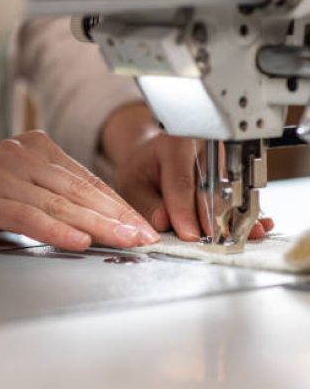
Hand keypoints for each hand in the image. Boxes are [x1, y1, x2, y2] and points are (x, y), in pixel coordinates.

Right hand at [0, 131, 158, 249]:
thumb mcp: (18, 183)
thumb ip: (50, 195)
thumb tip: (92, 221)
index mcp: (38, 150)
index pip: (86, 181)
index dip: (116, 205)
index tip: (140, 225)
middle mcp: (25, 156)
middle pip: (80, 190)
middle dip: (117, 216)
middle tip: (145, 235)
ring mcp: (5, 173)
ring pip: (60, 202)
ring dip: (96, 223)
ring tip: (125, 240)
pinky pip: (27, 215)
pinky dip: (55, 229)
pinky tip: (78, 241)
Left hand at [102, 103, 273, 241]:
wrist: (153, 152)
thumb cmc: (142, 167)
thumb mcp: (132, 184)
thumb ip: (146, 204)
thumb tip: (164, 222)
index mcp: (175, 144)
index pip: (181, 182)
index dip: (185, 211)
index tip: (189, 234)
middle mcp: (204, 147)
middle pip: (211, 188)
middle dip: (211, 220)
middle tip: (212, 244)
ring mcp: (222, 158)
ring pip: (229, 193)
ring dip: (233, 219)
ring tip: (236, 240)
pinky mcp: (232, 170)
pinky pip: (239, 194)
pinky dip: (244, 214)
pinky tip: (256, 227)